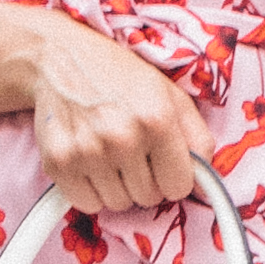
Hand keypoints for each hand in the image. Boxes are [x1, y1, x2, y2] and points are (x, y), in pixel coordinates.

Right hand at [22, 12, 200, 216]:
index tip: (162, 162)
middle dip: (145, 181)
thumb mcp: (170, 95)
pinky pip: (87, 204)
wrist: (59, 59)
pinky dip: (90, 191)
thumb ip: (197, 139)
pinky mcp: (58, 162)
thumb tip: (205, 188)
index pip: (179, 187)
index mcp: (156, 120)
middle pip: (149, 198)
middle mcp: (122, 137)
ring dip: (118, 186)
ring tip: (109, 153)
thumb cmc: (119, 76)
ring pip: (118, 204)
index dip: (173, 177)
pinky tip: (89, 161)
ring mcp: (87, 151)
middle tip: (132, 151)